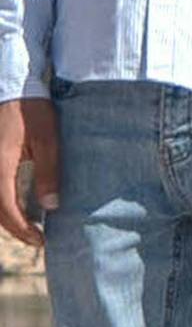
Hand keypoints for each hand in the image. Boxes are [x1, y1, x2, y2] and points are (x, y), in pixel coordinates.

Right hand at [0, 97, 58, 247]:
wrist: (12, 86)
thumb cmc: (32, 109)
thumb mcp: (48, 139)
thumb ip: (48, 173)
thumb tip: (51, 206)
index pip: (5, 208)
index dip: (22, 229)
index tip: (40, 240)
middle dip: (14, 228)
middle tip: (36, 238)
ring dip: (5, 218)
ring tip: (28, 227)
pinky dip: (1, 204)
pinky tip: (15, 207)